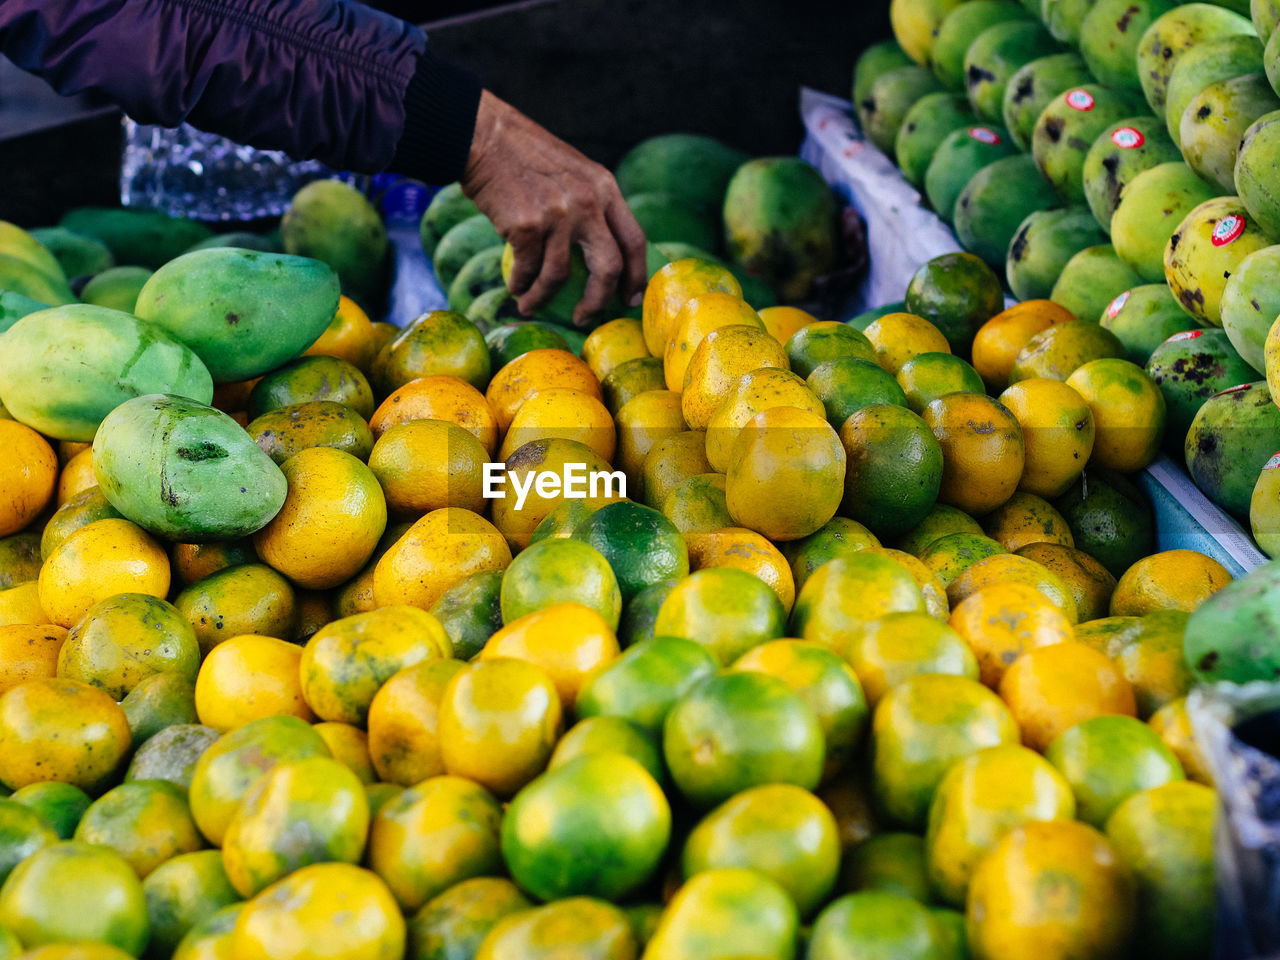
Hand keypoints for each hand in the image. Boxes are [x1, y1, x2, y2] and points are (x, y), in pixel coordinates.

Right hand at [460, 90, 647, 325]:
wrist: (485, 136)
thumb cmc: (526, 156)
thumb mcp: (575, 172)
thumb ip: (592, 205)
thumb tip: (599, 253)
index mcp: (605, 188)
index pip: (634, 240)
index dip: (636, 276)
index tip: (628, 299)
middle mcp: (588, 202)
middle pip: (609, 268)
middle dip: (598, 301)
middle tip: (585, 317)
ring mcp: (558, 214)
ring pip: (559, 276)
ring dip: (543, 298)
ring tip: (531, 304)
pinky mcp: (526, 224)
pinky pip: (527, 269)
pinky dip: (521, 284)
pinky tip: (515, 287)